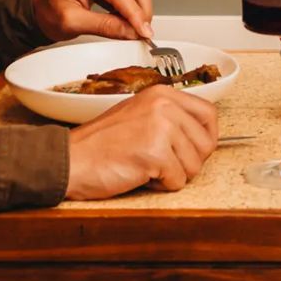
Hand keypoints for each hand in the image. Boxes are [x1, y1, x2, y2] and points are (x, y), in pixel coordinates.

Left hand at [33, 0, 152, 42]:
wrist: (40, 6)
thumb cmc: (49, 10)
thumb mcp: (73, 22)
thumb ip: (104, 26)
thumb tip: (130, 31)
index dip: (134, 14)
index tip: (143, 32)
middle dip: (142, 9)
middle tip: (144, 31)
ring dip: (141, 6)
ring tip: (138, 27)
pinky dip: (135, 3)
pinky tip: (133, 18)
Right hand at [64, 86, 218, 197]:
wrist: (71, 159)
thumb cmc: (101, 143)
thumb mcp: (140, 115)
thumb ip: (170, 118)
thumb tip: (200, 135)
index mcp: (163, 94)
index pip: (209, 113)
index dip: (206, 137)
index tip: (195, 150)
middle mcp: (165, 105)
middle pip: (206, 143)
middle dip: (189, 162)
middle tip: (164, 164)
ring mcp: (161, 127)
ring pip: (195, 165)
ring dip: (173, 175)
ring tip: (148, 168)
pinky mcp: (155, 153)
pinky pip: (178, 181)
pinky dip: (161, 186)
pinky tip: (142, 176)